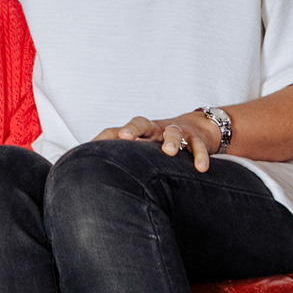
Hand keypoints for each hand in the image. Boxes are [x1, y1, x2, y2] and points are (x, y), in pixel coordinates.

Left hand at [91, 113, 222, 172]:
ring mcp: (177, 131)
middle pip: (142, 123)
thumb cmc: (162, 141)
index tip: (98, 144)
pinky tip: (201, 168)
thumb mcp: (144, 145)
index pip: (119, 130)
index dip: (110, 135)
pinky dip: (200, 156)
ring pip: (173, 132)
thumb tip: (91, 169)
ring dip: (170, 140)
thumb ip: (122, 153)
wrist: (198, 128)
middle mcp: (156, 129)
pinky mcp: (196, 139)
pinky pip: (198, 146)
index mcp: (140, 132)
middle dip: (133, 129)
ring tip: (169, 151)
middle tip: (125, 136)